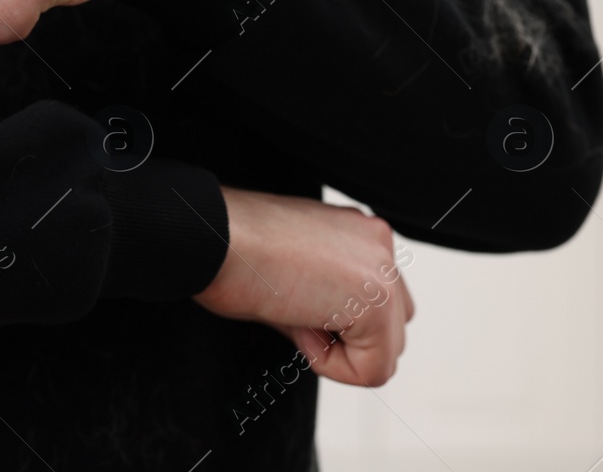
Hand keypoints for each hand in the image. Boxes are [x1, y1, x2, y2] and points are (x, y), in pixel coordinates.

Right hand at [194, 187, 414, 387]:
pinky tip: (298, 323)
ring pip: (387, 351)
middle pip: (391, 328)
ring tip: (294, 313)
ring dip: (339, 351)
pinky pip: (373, 370)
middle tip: (292, 311)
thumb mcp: (291, 272)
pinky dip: (332, 366)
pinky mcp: (377, 303)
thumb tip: (333, 335)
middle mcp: (378, 244)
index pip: (375, 302)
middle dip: (345, 338)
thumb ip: (326, 296)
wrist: (210, 235)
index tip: (289, 299)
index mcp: (358, 232)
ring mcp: (383, 271)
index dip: (330, 321)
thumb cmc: (229, 248)